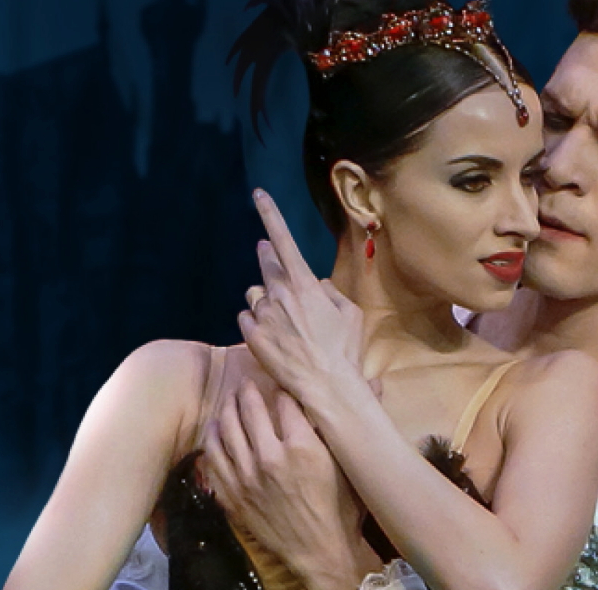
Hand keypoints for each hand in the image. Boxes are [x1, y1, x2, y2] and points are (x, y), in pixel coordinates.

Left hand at [202, 379, 364, 570]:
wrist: (323, 553)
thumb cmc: (344, 508)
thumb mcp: (352, 463)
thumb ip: (354, 421)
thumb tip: (377, 383)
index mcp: (303, 446)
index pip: (286, 401)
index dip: (284, 386)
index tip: (282, 379)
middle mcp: (270, 458)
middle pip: (250, 411)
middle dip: (248, 391)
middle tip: (248, 382)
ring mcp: (247, 478)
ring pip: (226, 431)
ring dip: (227, 410)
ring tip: (230, 399)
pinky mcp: (233, 496)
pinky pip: (213, 460)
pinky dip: (212, 441)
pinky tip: (214, 430)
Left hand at [238, 189, 364, 404]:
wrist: (326, 385)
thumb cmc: (344, 349)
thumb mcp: (351, 313)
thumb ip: (331, 291)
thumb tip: (317, 284)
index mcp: (305, 284)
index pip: (284, 240)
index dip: (270, 214)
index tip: (258, 194)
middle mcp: (279, 294)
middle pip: (267, 266)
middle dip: (271, 262)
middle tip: (277, 270)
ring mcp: (263, 315)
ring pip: (255, 295)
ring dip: (266, 300)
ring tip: (284, 321)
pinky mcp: (251, 335)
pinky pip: (247, 318)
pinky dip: (257, 322)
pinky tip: (273, 336)